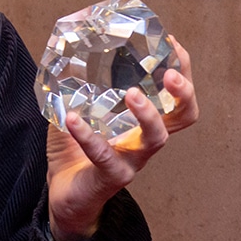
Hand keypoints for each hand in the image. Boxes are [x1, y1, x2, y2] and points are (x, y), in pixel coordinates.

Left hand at [45, 37, 197, 240]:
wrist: (64, 196)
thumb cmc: (73, 151)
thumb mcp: (74, 111)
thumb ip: (71, 88)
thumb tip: (58, 51)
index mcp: (140, 123)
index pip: (174, 97)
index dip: (181, 71)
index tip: (171, 43)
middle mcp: (143, 141)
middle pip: (181, 117)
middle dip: (182, 93)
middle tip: (169, 73)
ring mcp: (131, 161)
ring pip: (155, 139)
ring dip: (147, 114)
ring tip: (131, 93)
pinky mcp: (111, 176)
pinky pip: (104, 155)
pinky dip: (87, 135)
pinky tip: (72, 119)